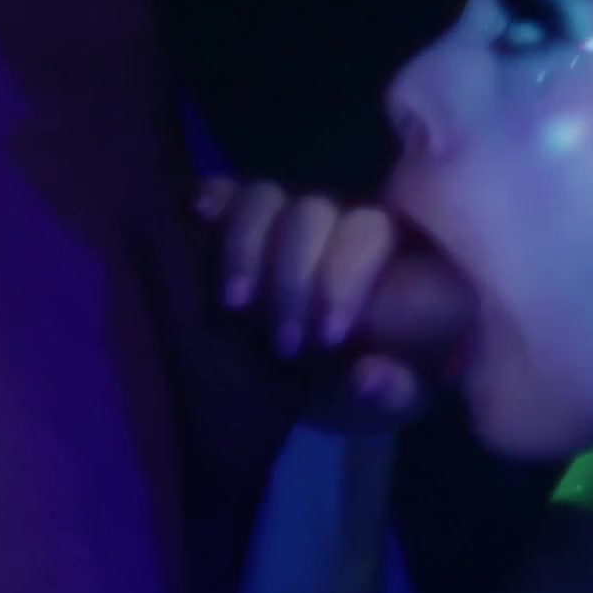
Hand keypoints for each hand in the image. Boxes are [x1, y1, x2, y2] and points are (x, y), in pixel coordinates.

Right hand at [195, 176, 423, 421]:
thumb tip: (366, 377)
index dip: (342, 277)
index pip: (365, 231)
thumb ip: (393, 390)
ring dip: (243, 248)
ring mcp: (282, 222)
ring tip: (233, 304)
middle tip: (285, 345)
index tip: (327, 338)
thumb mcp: (392, 397)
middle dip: (290, 277)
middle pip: (310, 212)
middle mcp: (334, 223)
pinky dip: (212, 200)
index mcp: (385, 252)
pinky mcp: (236, 229)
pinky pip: (222, 195)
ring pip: (262, 199)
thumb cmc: (372, 380)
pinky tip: (200, 214)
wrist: (327, 386)